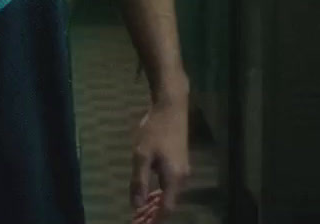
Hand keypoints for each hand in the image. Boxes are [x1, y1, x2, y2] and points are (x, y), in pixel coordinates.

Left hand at [130, 99, 190, 219]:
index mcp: (174, 178)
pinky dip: (160, 191)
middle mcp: (183, 177)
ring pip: (170, 193)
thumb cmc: (155, 130)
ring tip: (141, 207)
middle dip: (155, 212)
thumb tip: (137, 205)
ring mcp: (183, 169)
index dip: (155, 219)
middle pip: (170, 202)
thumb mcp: (142, 155)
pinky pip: (170, 183)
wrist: (171, 107)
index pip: (167, 208)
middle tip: (138, 217)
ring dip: (156, 202)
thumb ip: (139, 181)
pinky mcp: (180, 161)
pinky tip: (149, 189)